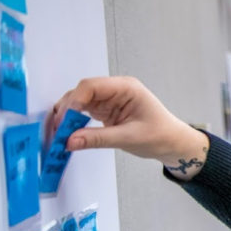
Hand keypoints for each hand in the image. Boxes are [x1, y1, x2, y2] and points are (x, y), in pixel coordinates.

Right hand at [51, 76, 208, 178]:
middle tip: (57, 131)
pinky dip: (73, 122)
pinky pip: (83, 112)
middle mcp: (115, 90)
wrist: (172, 143)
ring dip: (67, 117)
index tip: (65, 120)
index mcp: (126, 88)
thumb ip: (98, 138)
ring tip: (59, 134)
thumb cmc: (160, 135)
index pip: (91, 86)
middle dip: (67, 111)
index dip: (75, 101)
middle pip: (81, 93)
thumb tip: (70, 140)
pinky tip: (67, 133)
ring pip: (79, 103)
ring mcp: (109, 99)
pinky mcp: (105, 110)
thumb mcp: (130, 138)